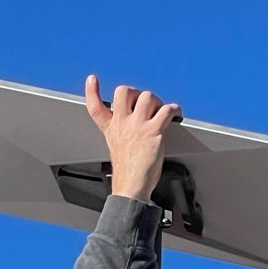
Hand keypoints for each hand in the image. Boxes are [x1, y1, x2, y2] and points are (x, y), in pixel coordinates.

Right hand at [84, 76, 180, 202]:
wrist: (132, 188)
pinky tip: (175, 113)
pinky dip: (174, 109)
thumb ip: (124, 134)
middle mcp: (122, 124)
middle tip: (144, 103)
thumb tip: (140, 124)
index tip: (92, 80)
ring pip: (147, 96)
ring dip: (156, 101)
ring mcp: (138, 126)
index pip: (95, 107)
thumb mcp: (118, 149)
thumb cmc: (129, 174)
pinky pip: (166, 110)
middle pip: (124, 92)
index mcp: (111, 130)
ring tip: (160, 112)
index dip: (91, 92)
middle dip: (136, 93)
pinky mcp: (153, 131)